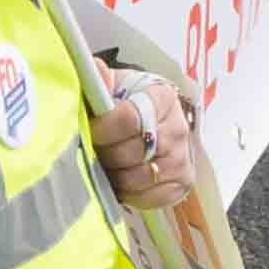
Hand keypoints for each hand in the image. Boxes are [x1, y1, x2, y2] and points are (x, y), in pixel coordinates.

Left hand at [89, 70, 201, 219]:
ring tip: (104, 165)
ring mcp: (182, 158)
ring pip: (139, 177)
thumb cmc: (126, 103)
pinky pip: (150, 197)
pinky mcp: (183, 182)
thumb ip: (101, 80)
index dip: (101, 128)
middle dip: (104, 154)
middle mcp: (178, 128)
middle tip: (92, 150)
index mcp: (162, 98)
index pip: (129, 119)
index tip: (86, 129)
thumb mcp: (113, 86)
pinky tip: (120, 180)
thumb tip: (96, 70)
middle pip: (132, 152)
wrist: (152, 121)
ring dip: (114, 176)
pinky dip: (129, 193)